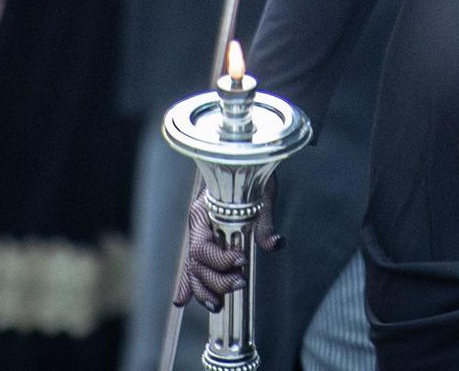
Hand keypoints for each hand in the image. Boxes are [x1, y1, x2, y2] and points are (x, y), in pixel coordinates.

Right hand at [173, 179, 281, 312]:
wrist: (246, 155)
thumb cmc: (253, 169)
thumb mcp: (263, 192)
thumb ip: (265, 222)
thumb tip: (275, 244)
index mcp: (203, 211)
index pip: (203, 247)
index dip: (220, 261)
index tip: (242, 261)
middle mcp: (197, 224)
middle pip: (197, 263)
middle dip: (217, 279)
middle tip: (240, 283)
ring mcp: (199, 232)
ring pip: (193, 268)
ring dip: (204, 289)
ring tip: (218, 304)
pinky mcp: (206, 238)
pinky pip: (192, 264)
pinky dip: (187, 282)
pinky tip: (182, 300)